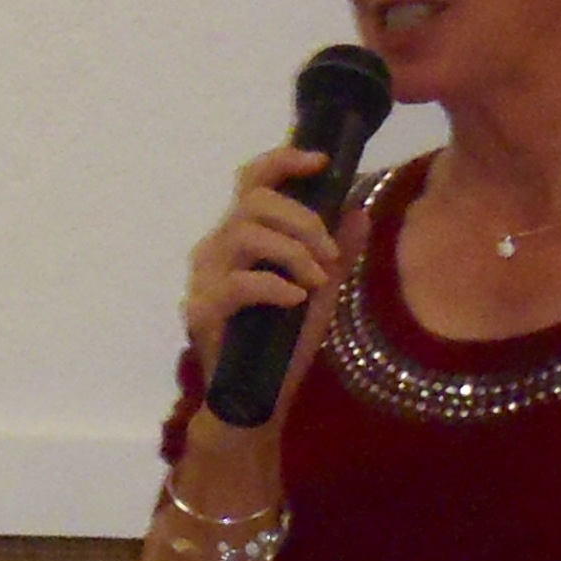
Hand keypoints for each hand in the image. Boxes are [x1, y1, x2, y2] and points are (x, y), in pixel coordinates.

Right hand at [179, 146, 371, 405]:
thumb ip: (338, 251)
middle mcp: (217, 248)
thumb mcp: (321, 292)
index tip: (322, 162)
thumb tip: (359, 210)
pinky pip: (238, 284)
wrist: (258, 398)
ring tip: (317, 280)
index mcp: (241, 235)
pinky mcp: (201, 310)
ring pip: (245, 234)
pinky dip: (274, 286)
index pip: (253, 180)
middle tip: (329, 253)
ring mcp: (204, 278)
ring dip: (292, 252)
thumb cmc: (284, 343)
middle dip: (302, 219)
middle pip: (253, 201)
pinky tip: (297, 300)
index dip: (284, 162)